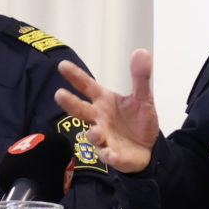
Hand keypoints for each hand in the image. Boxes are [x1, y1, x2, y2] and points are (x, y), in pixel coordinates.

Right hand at [54, 50, 157, 172]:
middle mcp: (99, 119)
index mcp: (103, 101)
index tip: (62, 65)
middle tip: (59, 94)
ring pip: (94, 136)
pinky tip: (111, 154)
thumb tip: (141, 52)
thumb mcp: (143, 98)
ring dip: (93, 133)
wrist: (149, 148)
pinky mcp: (114, 156)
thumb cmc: (138, 121)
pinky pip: (109, 156)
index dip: (75, 76)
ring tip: (95, 131)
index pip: (87, 86)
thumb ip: (140, 78)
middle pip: (81, 110)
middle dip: (70, 103)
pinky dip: (110, 156)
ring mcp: (105, 138)